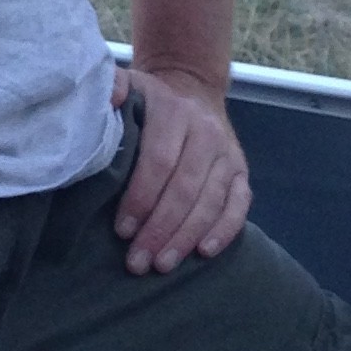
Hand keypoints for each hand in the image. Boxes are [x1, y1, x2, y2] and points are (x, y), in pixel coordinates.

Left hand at [110, 62, 250, 274]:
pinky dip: (224, 231)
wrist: (191, 88)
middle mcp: (207, 133)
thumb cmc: (149, 100)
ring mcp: (228, 154)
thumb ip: (111, 87)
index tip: (122, 229)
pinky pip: (239, 205)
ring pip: (211, 201)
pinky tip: (204, 252)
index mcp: (174, 113)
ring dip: (186, 237)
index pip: (159, 161)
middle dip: (161, 229)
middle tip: (138, 261)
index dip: (141, 198)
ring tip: (162, 265)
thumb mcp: (128, 85)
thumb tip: (108, 99)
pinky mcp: (241, 172)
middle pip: (185, 188)